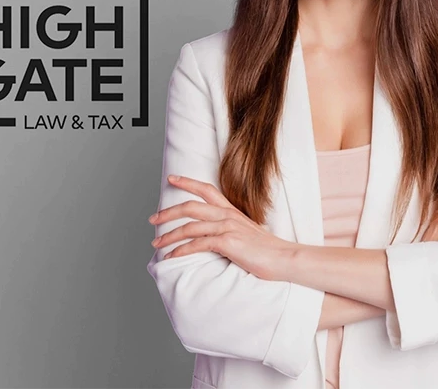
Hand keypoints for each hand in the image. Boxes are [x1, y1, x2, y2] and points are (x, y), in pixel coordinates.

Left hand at [149, 175, 294, 280]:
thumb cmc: (267, 250)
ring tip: (157, 243)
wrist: (284, 258)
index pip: (206, 190)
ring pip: (189, 226)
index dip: (187, 182)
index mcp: (231, 211)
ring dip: (169, 235)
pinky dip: (181, 250)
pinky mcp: (227, 242)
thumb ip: (230, 230)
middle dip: (168, 212)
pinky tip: (172, 256)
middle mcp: (227, 215)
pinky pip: (197, 244)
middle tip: (153, 219)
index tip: (171, 179)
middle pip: (190, 206)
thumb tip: (213, 236)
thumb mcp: (246, 234)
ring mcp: (227, 227)